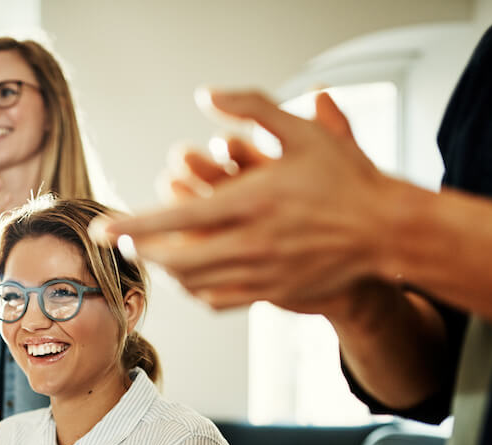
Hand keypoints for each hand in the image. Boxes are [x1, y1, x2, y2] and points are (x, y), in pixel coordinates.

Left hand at [93, 90, 400, 319]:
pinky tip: (184, 276)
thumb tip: (206, 96)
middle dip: (140, 251)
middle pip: (175, 258)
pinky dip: (192, 290)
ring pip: (193, 283)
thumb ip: (253, 108)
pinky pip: (218, 300)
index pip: (176, 218)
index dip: (133, 225)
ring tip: (147, 253)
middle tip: (118, 240)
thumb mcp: (303, 132)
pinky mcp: (271, 294)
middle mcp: (253, 244)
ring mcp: (261, 274)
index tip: (103, 226)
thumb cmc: (347, 179)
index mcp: (253, 202)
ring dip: (162, 270)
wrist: (388, 232)